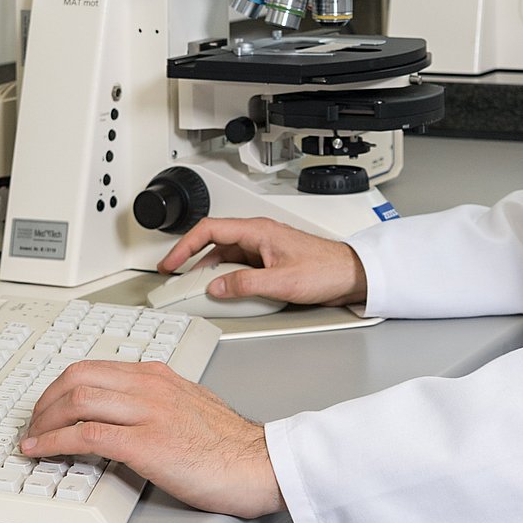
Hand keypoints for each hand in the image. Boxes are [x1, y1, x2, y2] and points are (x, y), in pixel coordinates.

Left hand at [20, 360, 282, 518]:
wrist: (260, 463)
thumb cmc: (232, 445)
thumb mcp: (191, 406)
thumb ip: (159, 402)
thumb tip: (127, 415)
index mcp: (159, 376)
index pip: (94, 368)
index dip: (60, 386)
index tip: (48, 406)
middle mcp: (150, 386)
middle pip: (76, 378)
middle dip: (44, 401)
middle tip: (33, 423)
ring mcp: (147, 412)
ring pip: (76, 401)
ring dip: (43, 422)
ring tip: (31, 441)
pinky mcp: (145, 443)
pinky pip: (85, 435)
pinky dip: (54, 442)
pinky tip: (40, 452)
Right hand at [158, 217, 367, 307]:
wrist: (351, 274)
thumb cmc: (325, 269)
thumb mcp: (280, 282)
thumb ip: (244, 285)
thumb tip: (215, 288)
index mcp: (258, 231)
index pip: (210, 230)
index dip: (185, 245)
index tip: (171, 262)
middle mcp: (259, 236)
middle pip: (214, 244)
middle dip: (192, 261)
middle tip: (176, 278)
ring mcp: (264, 249)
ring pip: (226, 257)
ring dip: (210, 273)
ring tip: (196, 290)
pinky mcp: (270, 262)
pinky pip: (240, 267)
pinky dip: (227, 279)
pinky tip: (224, 293)